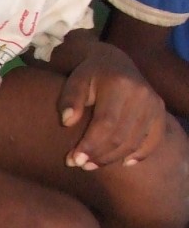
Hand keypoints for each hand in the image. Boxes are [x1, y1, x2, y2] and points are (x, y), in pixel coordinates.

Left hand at [57, 43, 166, 168]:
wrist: (114, 62)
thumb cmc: (89, 75)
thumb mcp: (75, 81)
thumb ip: (70, 99)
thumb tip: (67, 122)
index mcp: (118, 84)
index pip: (105, 123)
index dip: (90, 145)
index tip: (73, 159)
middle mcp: (141, 94)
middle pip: (121, 136)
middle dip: (99, 155)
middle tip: (80, 165)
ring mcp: (154, 104)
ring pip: (135, 141)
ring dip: (113, 158)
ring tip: (92, 165)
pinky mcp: (160, 112)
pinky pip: (154, 140)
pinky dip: (140, 154)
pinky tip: (123, 163)